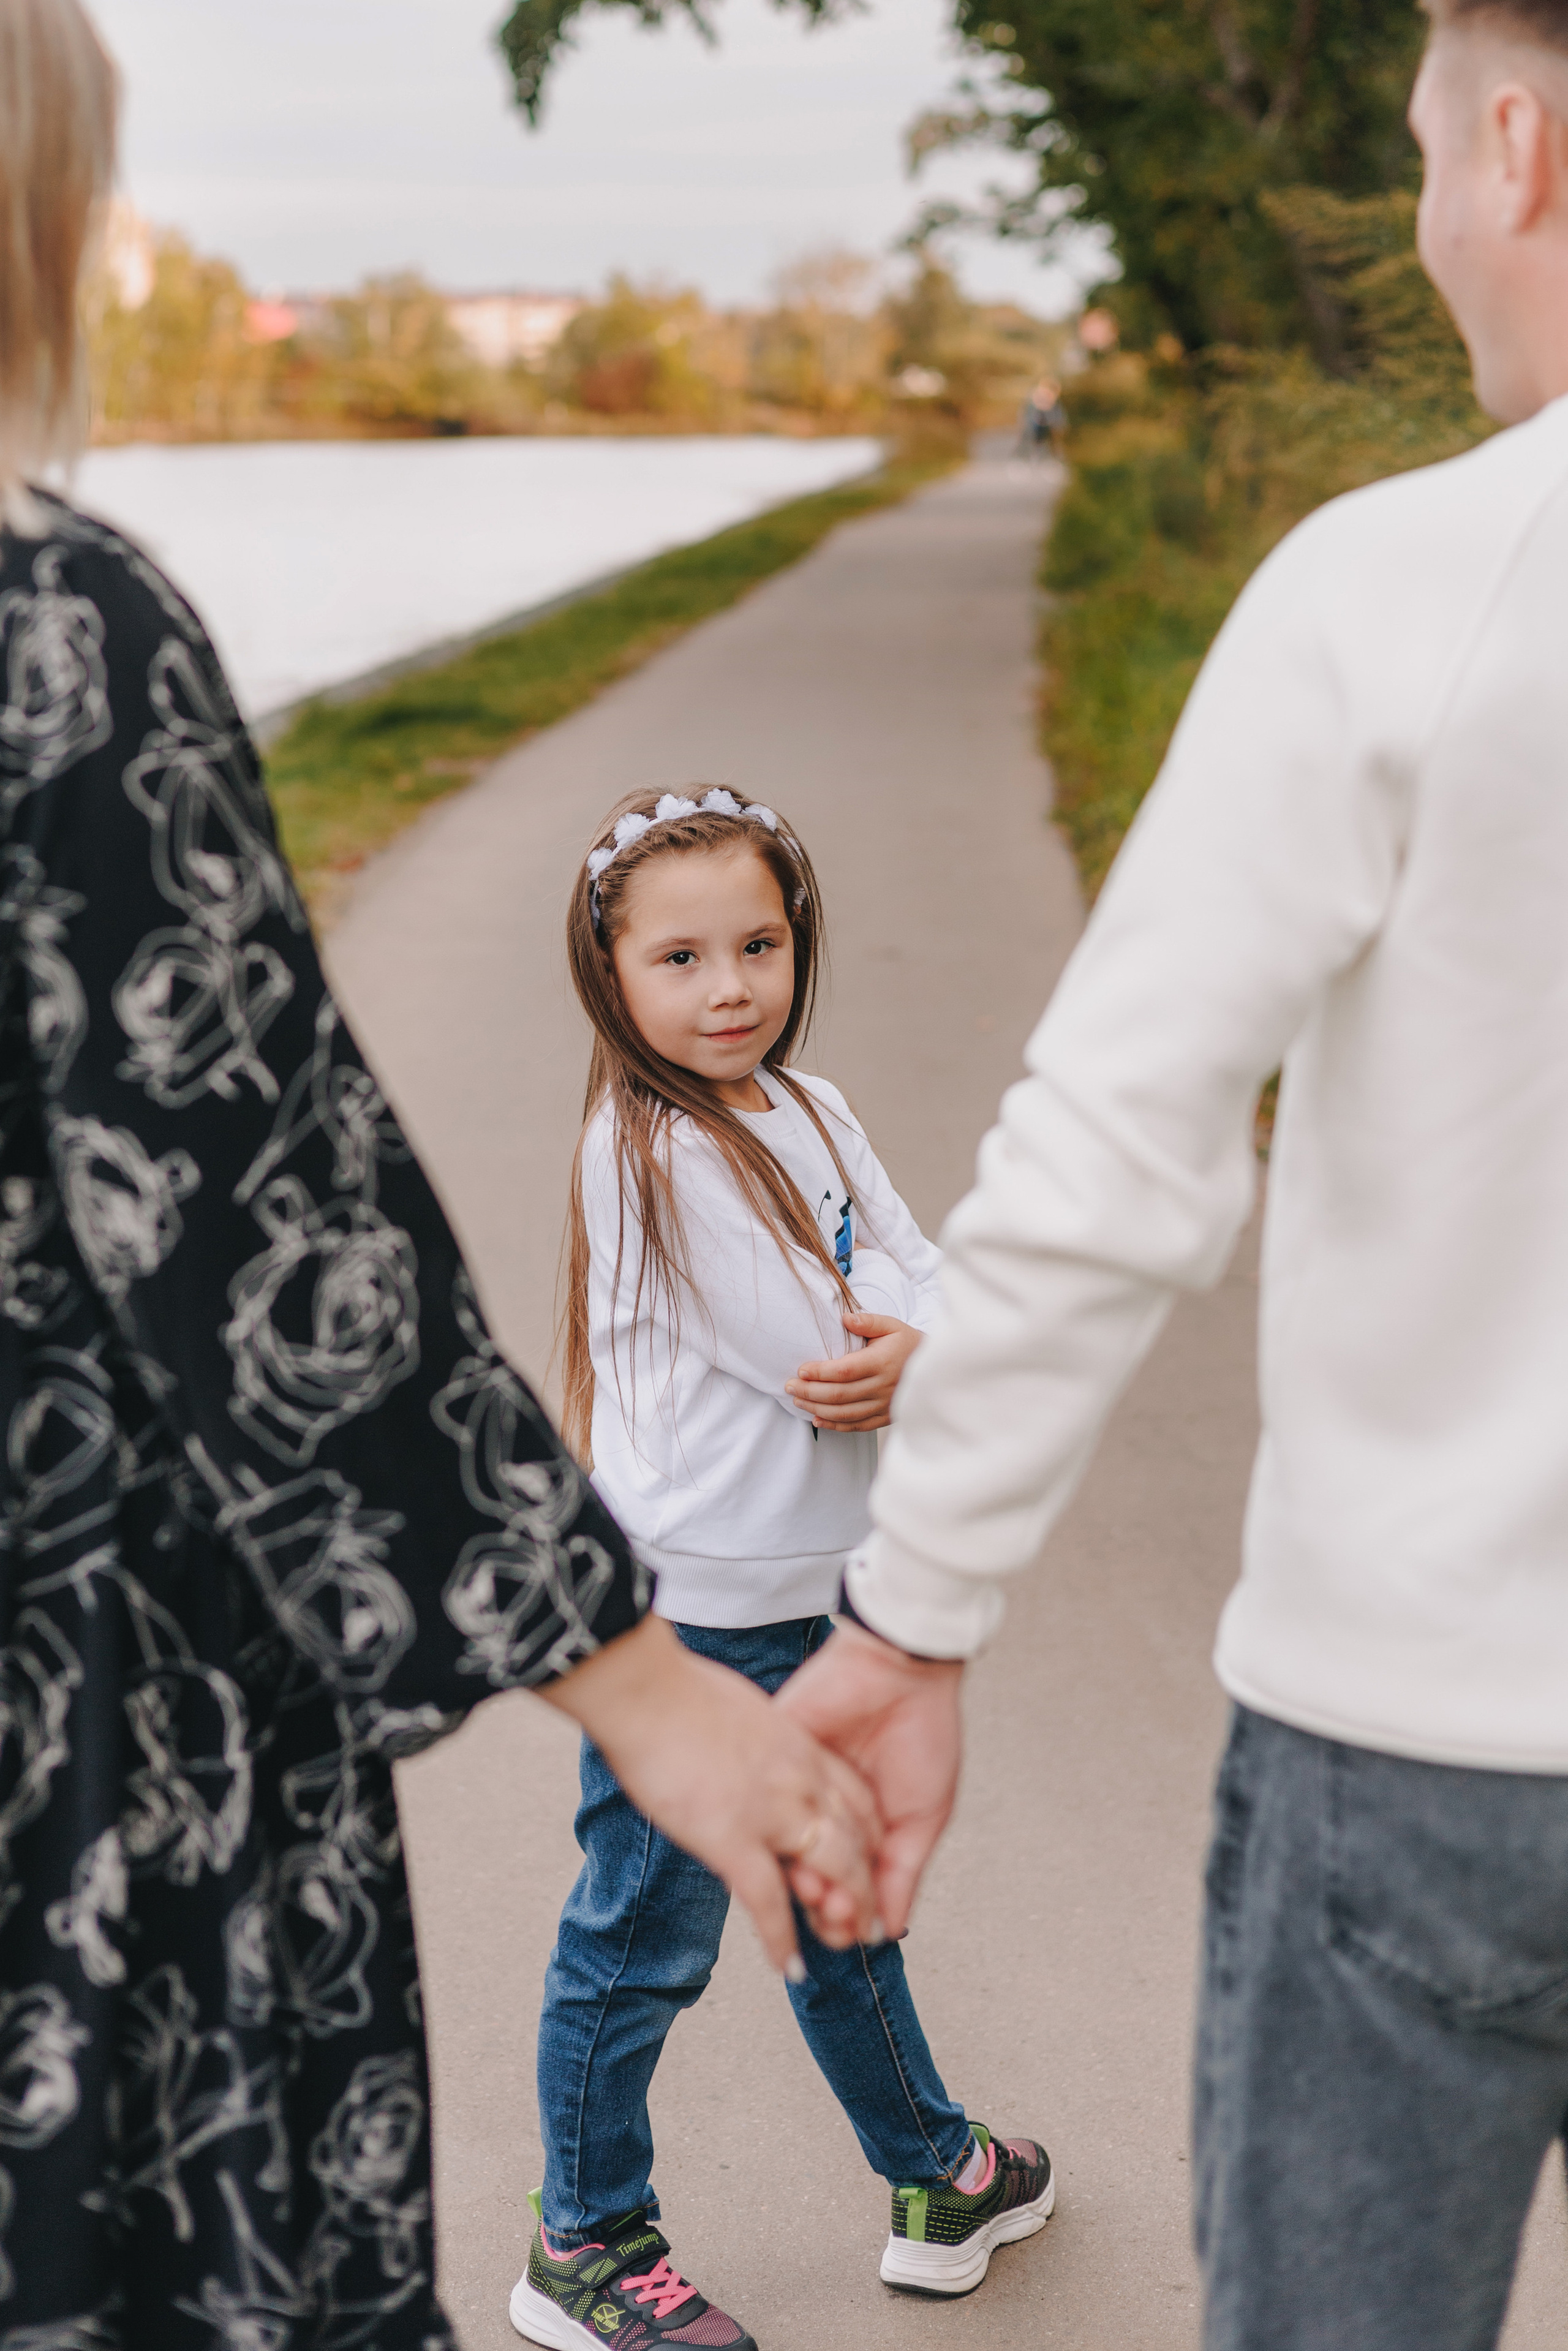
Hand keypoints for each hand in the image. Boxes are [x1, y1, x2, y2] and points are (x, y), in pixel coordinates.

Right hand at [541, 1616, 883, 1976]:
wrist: (646, 1691)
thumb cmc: (673, 1693)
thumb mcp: (738, 1711)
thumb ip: (754, 1741)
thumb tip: (742, 1754)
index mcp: (798, 1744)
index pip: (856, 1796)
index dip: (868, 1832)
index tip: (867, 1856)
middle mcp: (798, 1779)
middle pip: (856, 1838)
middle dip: (867, 1881)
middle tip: (868, 1913)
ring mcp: (771, 1812)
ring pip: (830, 1872)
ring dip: (841, 1912)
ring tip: (845, 1941)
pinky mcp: (733, 1840)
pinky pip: (770, 1903)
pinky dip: (782, 1939)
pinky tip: (789, 1965)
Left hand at [777, 1621, 963, 1937]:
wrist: (899, 1671)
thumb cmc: (923, 1733)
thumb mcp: (924, 1816)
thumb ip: (902, 1874)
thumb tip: (886, 1929)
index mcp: (863, 1829)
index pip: (847, 1888)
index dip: (850, 1915)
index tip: (856, 1925)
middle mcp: (826, 1815)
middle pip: (811, 1878)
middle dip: (822, 1904)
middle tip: (833, 1909)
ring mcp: (797, 1790)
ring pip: (783, 1852)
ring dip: (799, 1878)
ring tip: (815, 1883)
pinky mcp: (772, 1761)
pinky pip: (762, 1811)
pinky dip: (776, 1838)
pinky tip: (791, 1854)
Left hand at [786, 1313, 921, 1431]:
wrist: (935, 1369)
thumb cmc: (908, 1344)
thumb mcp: (892, 1325)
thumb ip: (868, 1321)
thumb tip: (844, 1319)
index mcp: (882, 1363)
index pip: (844, 1371)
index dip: (820, 1373)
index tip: (801, 1370)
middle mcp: (882, 1387)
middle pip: (839, 1395)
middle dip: (809, 1392)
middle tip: (789, 1386)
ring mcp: (884, 1405)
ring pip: (844, 1414)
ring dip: (817, 1409)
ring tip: (797, 1401)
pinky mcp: (885, 1417)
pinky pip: (856, 1426)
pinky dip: (835, 1425)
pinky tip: (817, 1419)